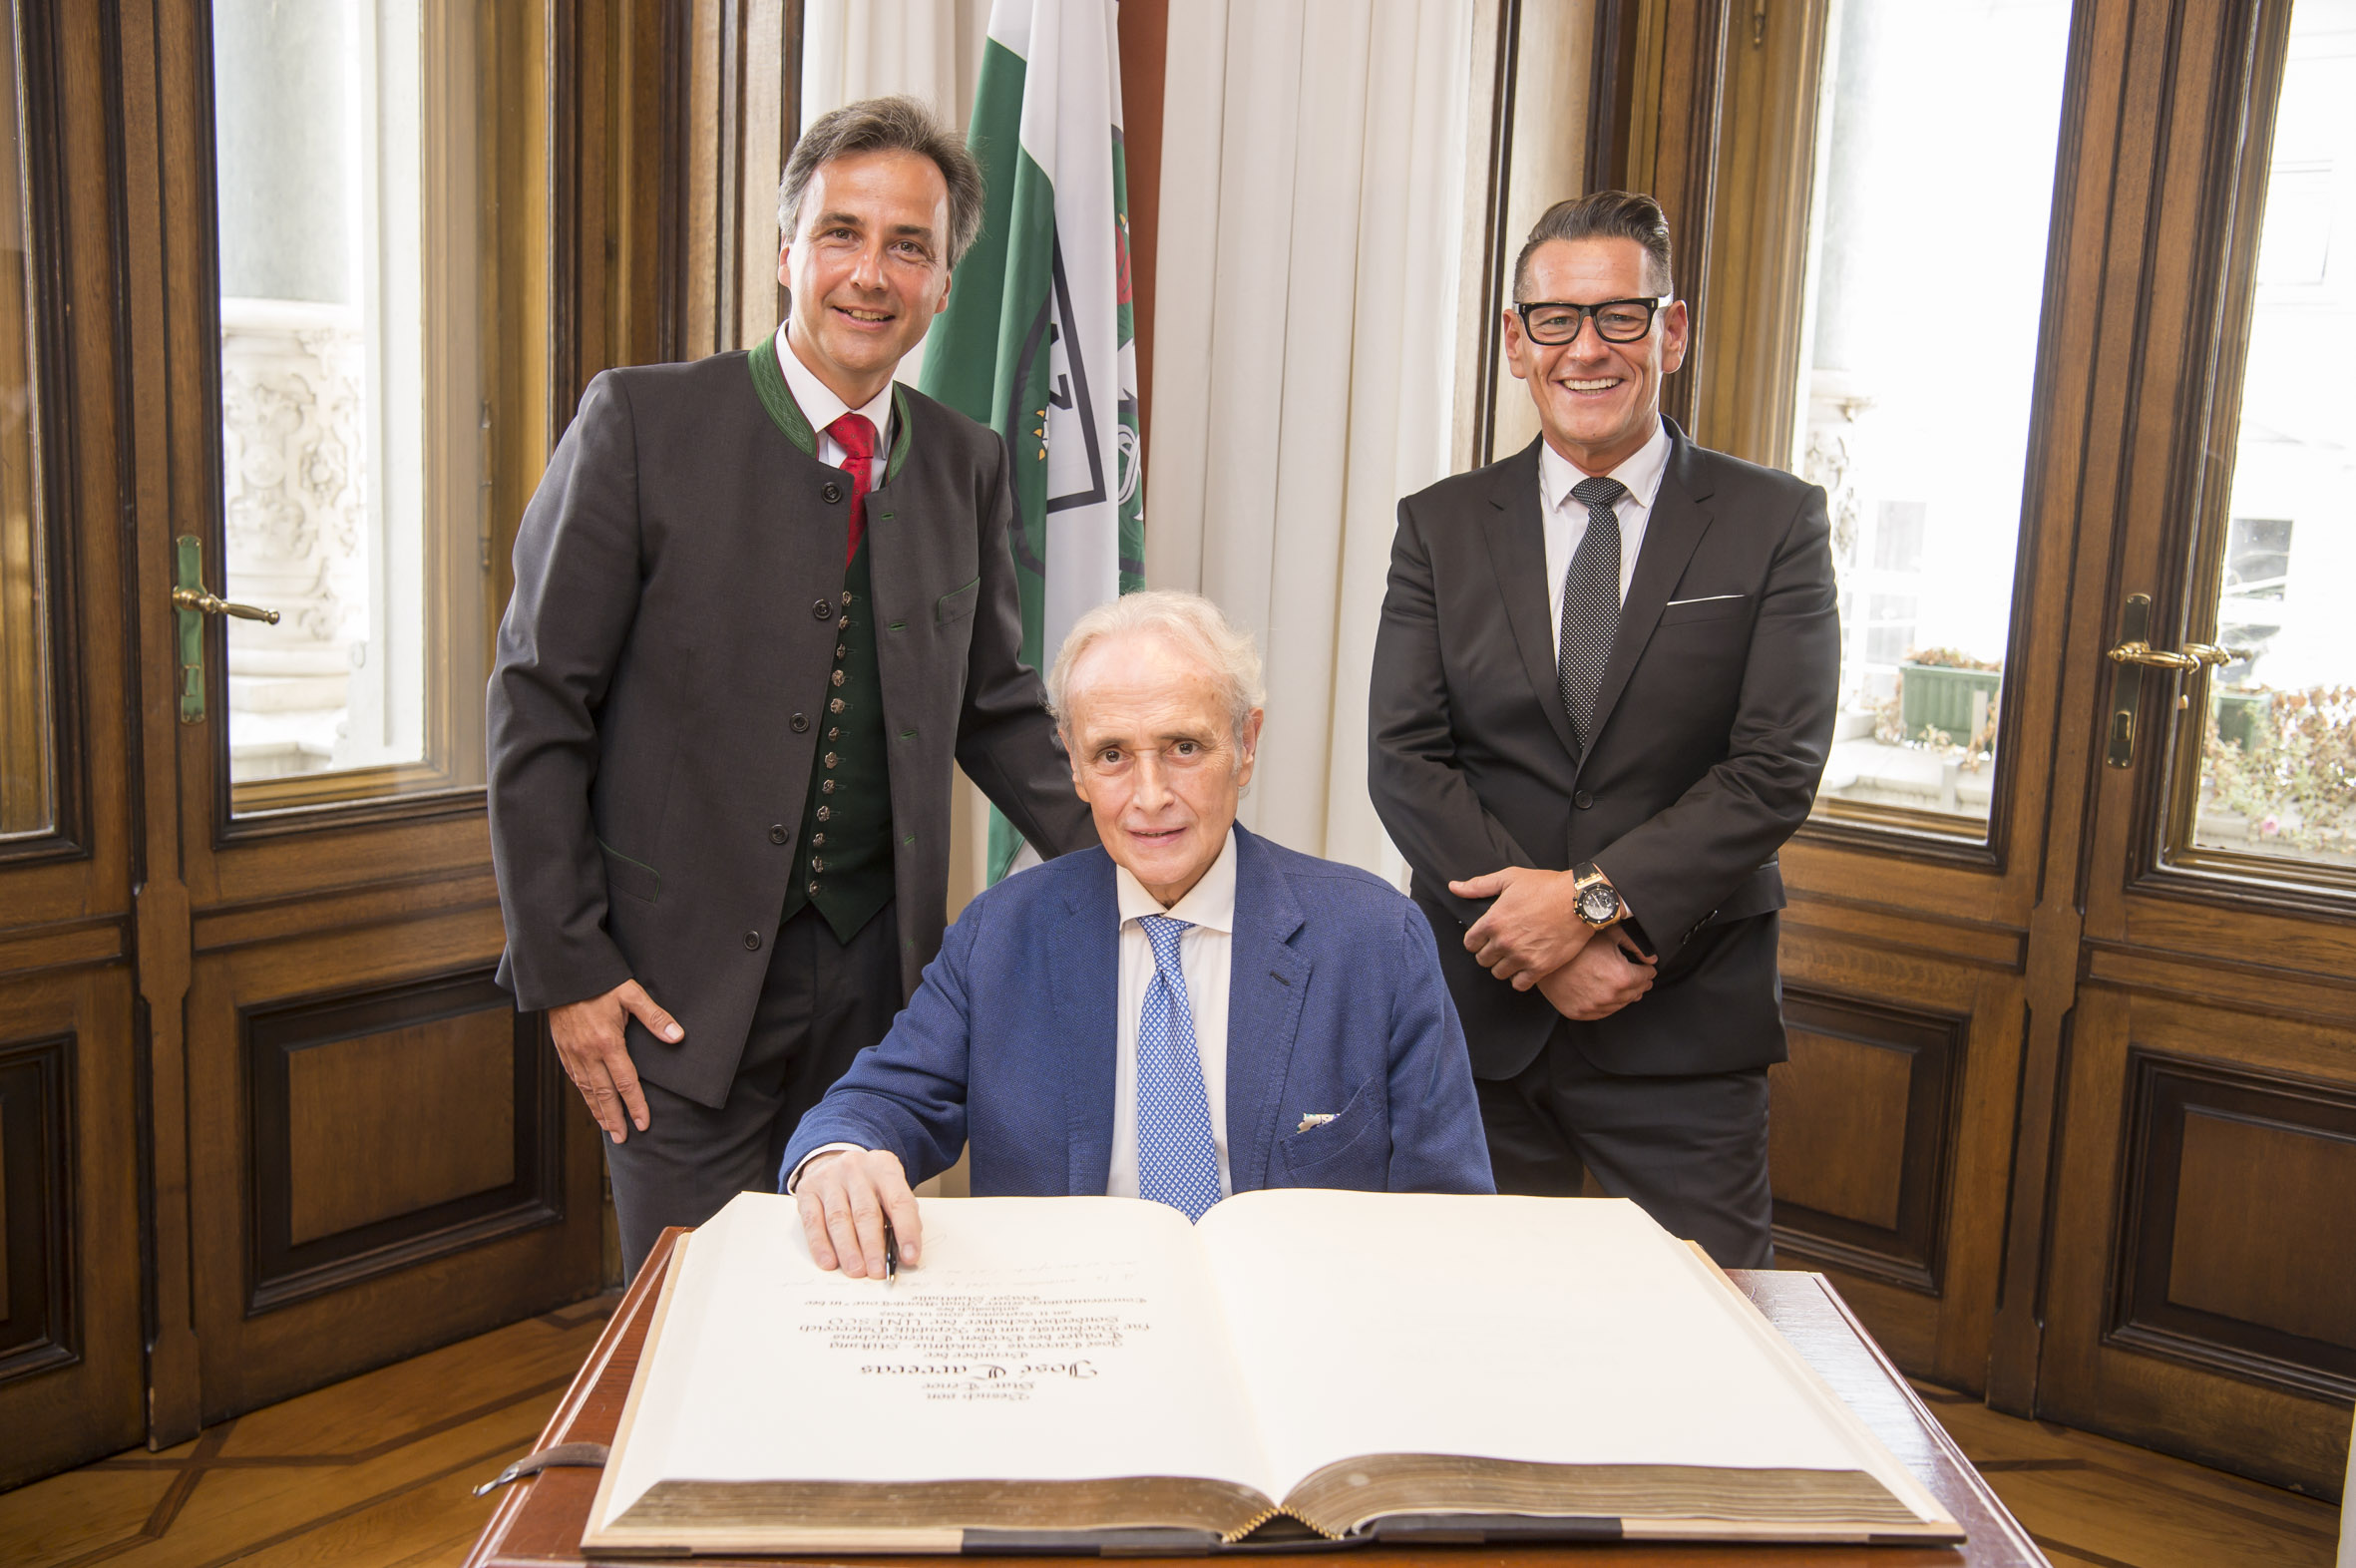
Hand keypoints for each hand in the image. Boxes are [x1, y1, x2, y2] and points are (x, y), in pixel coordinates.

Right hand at [547, 979, 682, 1143]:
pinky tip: (589, 1101)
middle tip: (623, 1139)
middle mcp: (588, 1053)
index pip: (625, 1082)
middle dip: (615, 1118)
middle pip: (603, 1093)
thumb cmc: (600, 982)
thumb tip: (678, 1037)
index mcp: (608, 1043)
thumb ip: (655, 1017)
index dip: (636, 1105)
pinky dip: (583, 1094)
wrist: (563, 973)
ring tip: (608, 1128)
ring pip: (586, 1089)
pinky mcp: (563, 1048)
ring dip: (598, 1111)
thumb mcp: (631, 994)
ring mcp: (573, 1052)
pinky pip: (574, 1078)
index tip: (644, 1124)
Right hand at [796, 1149, 921, 1277]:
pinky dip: (821, 1245)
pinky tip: (829, 1261)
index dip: (906, 1231)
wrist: (833, 1161)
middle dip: (873, 1247)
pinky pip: (813, 1221)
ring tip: (856, 1270)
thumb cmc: (867, 1184)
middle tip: (877, 1271)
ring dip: (848, 1250)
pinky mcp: (807, 1190)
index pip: (899, 1202)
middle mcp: (856, 1169)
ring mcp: (830, 1177)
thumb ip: (897, 1215)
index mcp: (884, 1167)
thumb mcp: (889, 1188)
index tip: (910, 1257)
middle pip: (866, 1213)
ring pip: (839, 1219)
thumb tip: (902, 1251)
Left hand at [1449, 865, 1592, 987]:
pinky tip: (1526, 967)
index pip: (1470, 943)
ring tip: (1514, 955)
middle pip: (1483, 960)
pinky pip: (1519, 984)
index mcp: (1493, 921)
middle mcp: (1504, 942)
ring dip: (1504, 966)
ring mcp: (1522, 957)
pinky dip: (1520, 979)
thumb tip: (1454, 887)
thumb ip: (1479, 885)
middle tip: (1502, 945)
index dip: (1477, 940)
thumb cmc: (1546, 886)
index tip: (1486, 937)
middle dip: (1489, 952)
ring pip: (1499, 973)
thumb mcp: (1509, 878)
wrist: (1580, 900)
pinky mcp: (1540, 968)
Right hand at [1535, 931, 1656, 1020]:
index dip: (1646, 969)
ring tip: (1619, 982)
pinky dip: (1607, 1003)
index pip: (1647, 977)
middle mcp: (1610, 996)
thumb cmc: (1577, 943)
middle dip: (1638, 982)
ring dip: (1624, 994)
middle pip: (1637, 992)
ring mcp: (1594, 1007)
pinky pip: (1602, 1012)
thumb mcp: (1611, 934)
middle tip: (1635, 975)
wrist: (1545, 955)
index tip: (1644, 966)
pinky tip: (1605, 992)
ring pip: (1621, 1004)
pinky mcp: (1579, 1013)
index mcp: (1622, 976)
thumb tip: (1652, 958)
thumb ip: (1637, 945)